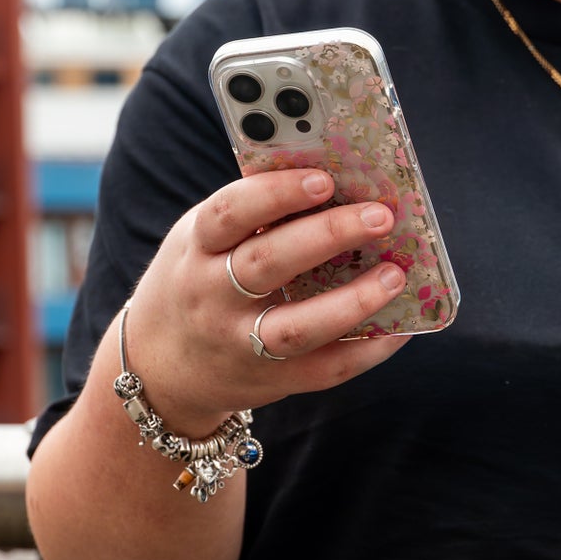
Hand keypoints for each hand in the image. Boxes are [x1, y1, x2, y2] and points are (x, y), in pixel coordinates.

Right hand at [122, 168, 409, 428]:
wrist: (160, 369)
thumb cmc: (197, 284)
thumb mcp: (201, 242)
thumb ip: (251, 216)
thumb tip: (333, 180)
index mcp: (197, 248)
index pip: (231, 213)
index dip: (277, 194)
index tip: (325, 179)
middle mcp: (212, 297)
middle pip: (269, 263)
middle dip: (328, 235)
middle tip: (380, 216)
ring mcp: (240, 344)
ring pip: (298, 327)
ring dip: (353, 301)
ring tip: (395, 274)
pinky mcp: (271, 380)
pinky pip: (325, 369)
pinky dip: (367, 350)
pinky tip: (399, 328)